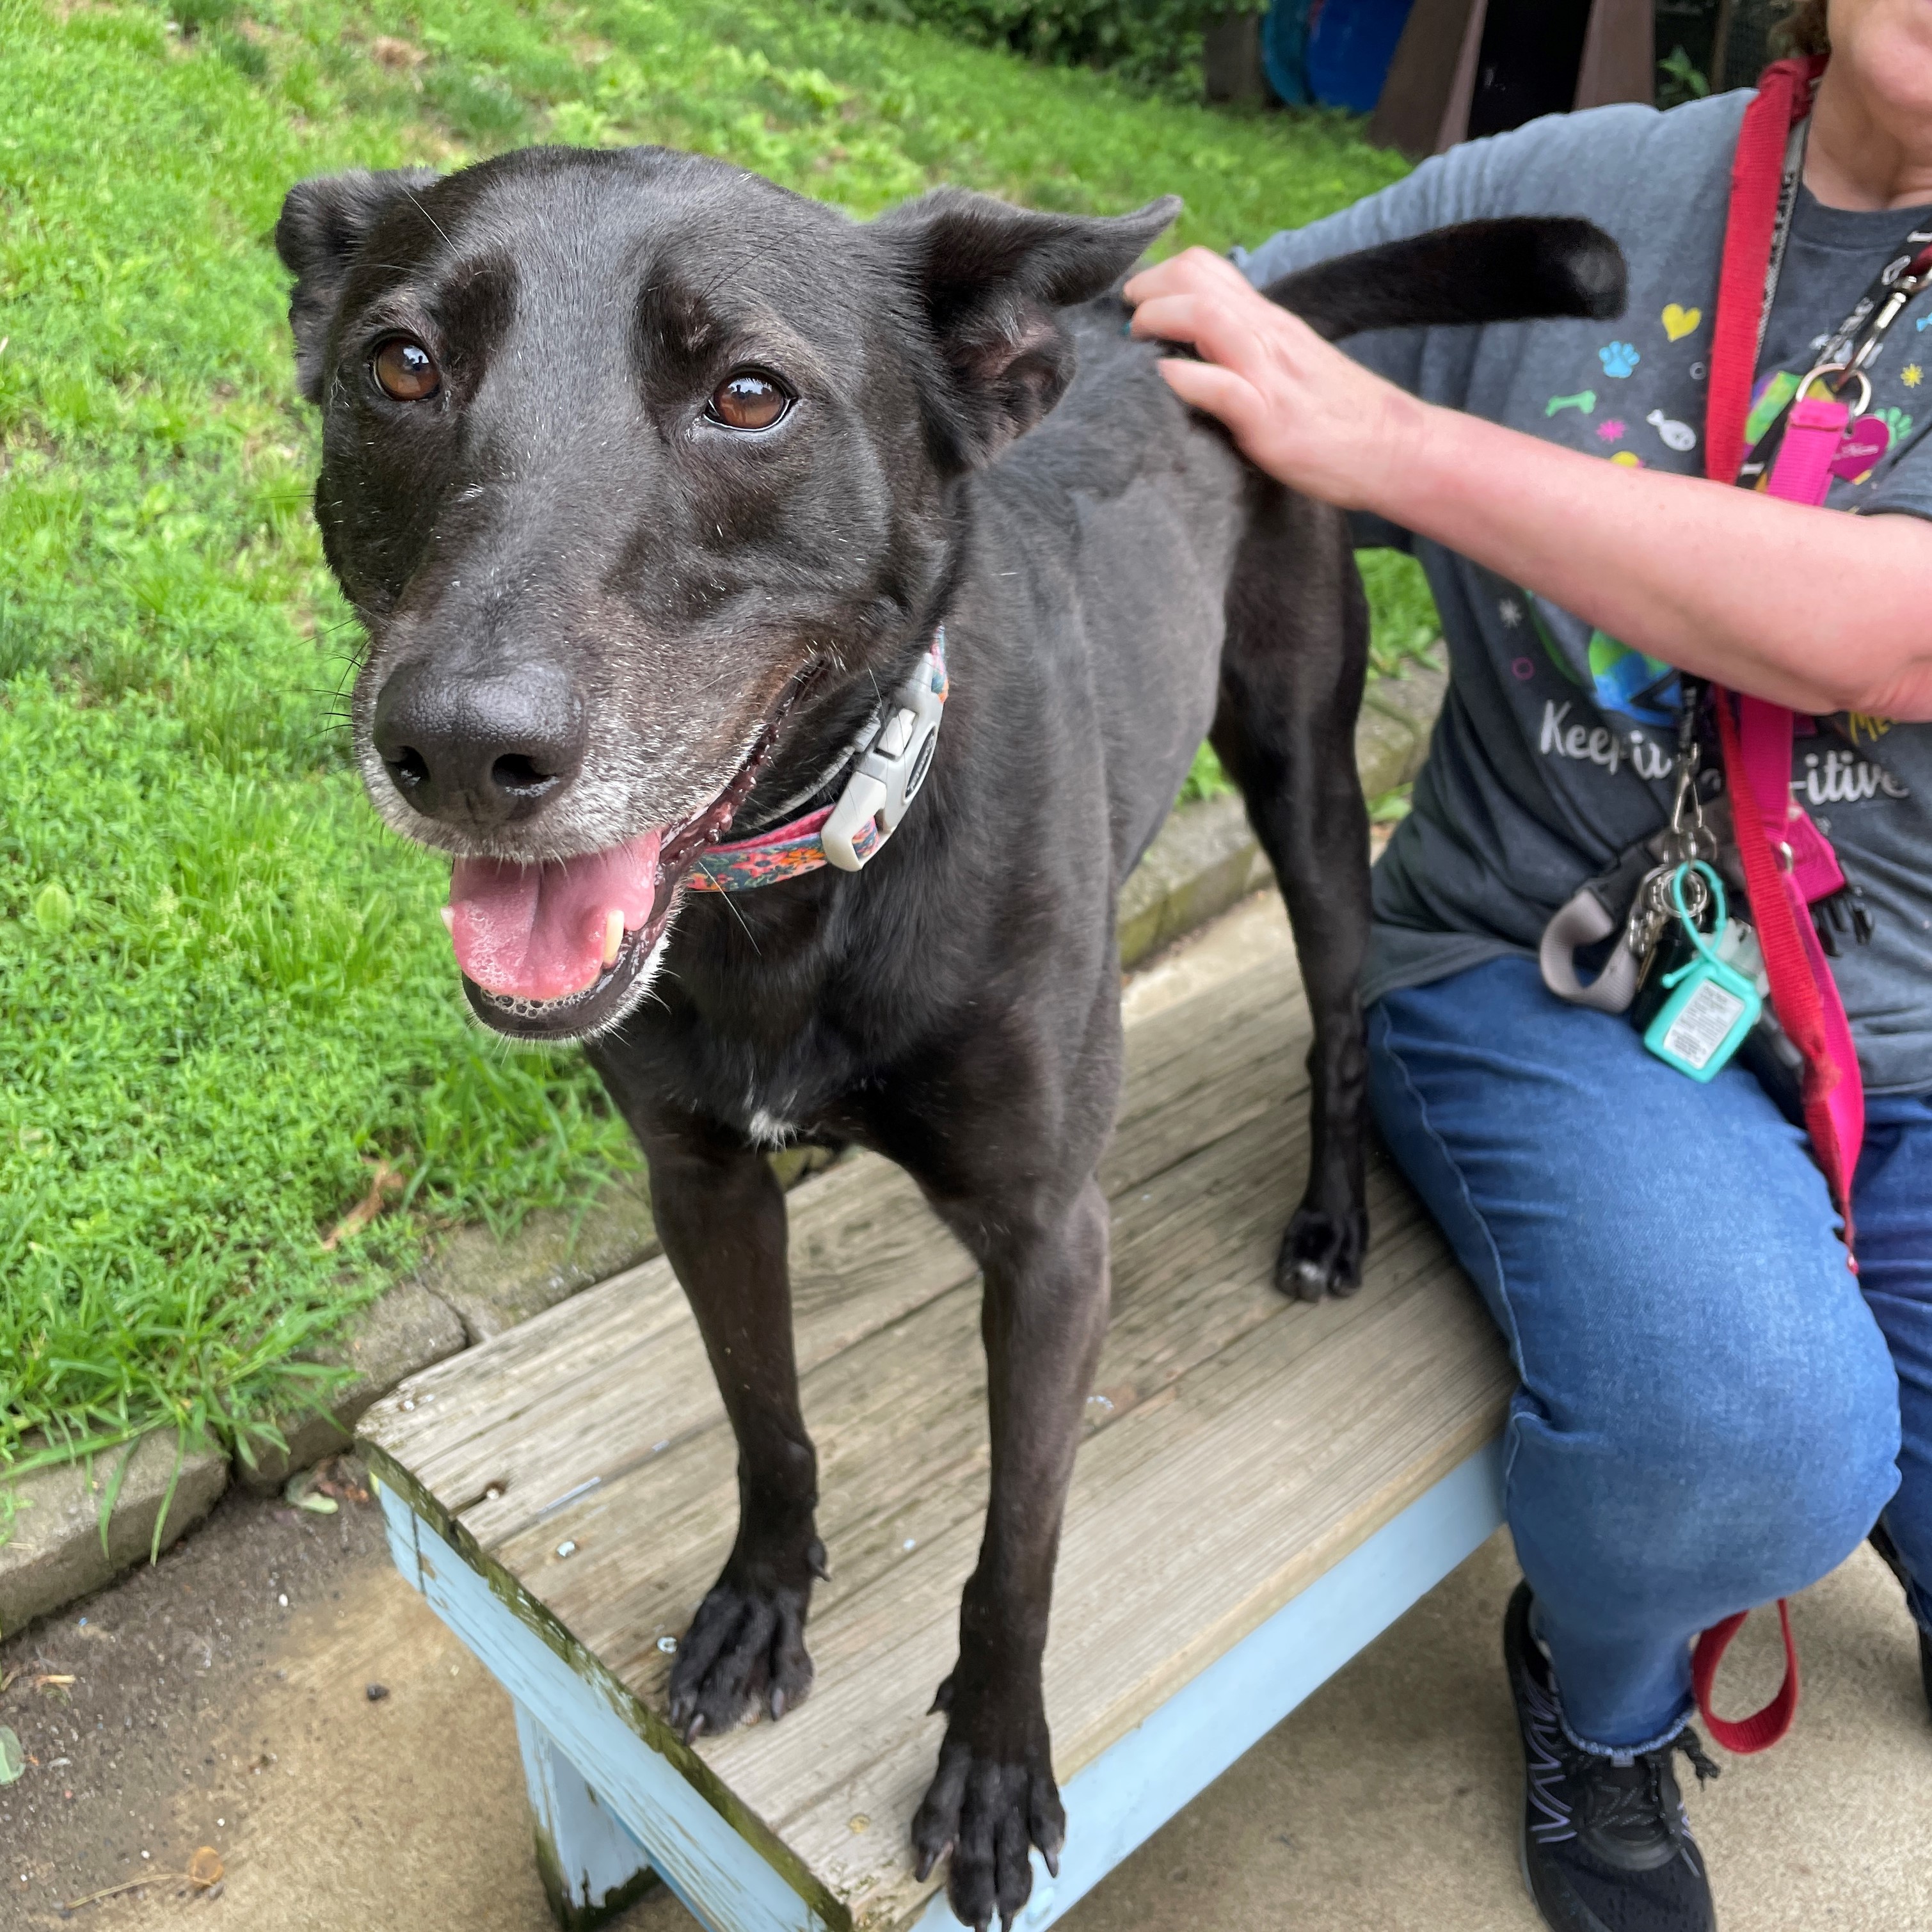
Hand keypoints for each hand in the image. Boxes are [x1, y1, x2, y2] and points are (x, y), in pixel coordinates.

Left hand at [1123, 247, 1428, 510]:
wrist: (1399, 449)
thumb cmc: (1341, 416)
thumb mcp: (1290, 366)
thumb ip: (1249, 351)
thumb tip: (1197, 351)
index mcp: (1268, 323)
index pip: (1208, 269)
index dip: (1161, 274)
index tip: (1139, 303)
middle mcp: (1267, 335)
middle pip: (1197, 278)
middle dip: (1148, 289)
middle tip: (1129, 319)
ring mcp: (1269, 374)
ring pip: (1206, 316)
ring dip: (1158, 319)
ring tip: (1137, 340)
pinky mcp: (1271, 418)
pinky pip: (1222, 386)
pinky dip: (1185, 378)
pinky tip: (1165, 380)